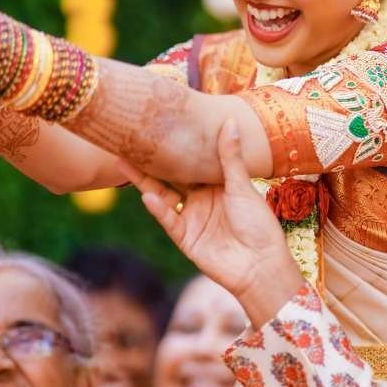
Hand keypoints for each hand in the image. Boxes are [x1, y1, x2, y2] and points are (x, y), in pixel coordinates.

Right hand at [121, 120, 303, 324]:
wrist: (261, 265)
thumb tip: (229, 121)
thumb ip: (230, 157)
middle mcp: (200, 198)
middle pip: (170, 177)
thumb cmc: (258, 224)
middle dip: (150, 161)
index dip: (174, 146)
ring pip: (162, 195)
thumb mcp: (242, 186)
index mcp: (216, 184)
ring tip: (124, 163)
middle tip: (129, 141)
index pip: (190, 161)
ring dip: (144, 181)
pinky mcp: (185, 238)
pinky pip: (169, 220)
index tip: (157, 125)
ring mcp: (191, 218)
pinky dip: (159, 209)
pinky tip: (147, 196)